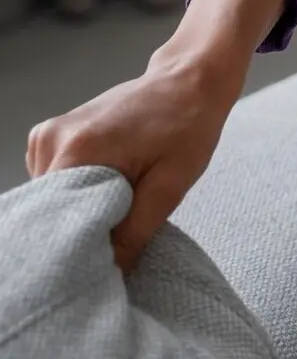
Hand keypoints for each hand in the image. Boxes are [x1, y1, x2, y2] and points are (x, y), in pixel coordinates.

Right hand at [26, 53, 239, 275]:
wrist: (188, 80)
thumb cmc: (187, 127)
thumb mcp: (169, 187)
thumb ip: (132, 235)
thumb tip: (109, 278)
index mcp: (77, 150)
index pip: (53, 222)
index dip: (73, 250)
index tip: (96, 266)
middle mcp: (51, 141)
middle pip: (48, 211)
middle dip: (75, 233)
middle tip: (110, 242)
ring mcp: (47, 135)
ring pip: (50, 200)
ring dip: (76, 212)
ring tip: (114, 208)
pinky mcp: (52, 135)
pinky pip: (52, 182)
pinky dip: (74, 193)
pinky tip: (104, 188)